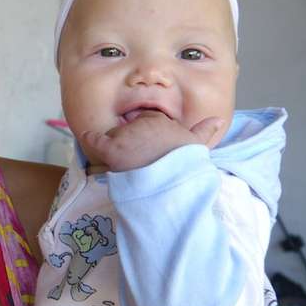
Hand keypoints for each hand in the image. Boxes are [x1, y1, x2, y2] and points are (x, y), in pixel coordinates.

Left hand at [81, 111, 223, 172]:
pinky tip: (85, 134)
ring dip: (117, 145)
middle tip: (140, 157)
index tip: (151, 146)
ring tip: (128, 161)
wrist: (172, 185)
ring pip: (115, 136)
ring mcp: (126, 135)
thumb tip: (219, 120)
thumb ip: (204, 131)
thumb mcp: (197, 147)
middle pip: (129, 129)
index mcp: (162, 122)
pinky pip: (96, 138)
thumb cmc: (186, 167)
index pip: (147, 122)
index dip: (147, 135)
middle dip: (132, 140)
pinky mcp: (113, 148)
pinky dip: (89, 136)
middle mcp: (142, 124)